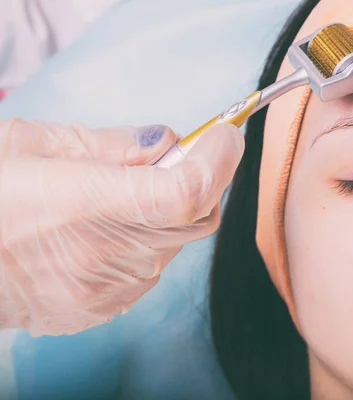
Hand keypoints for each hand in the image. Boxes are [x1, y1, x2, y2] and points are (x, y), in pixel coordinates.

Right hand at [0, 119, 243, 335]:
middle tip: (182, 155)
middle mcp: (105, 255)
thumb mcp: (30, 144)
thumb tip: (168, 142)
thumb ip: (110, 144)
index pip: (185, 191)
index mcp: (83, 204)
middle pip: (197, 219)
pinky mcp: (103, 308)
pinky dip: (148, 241)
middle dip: (203, 182)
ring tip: (124, 193)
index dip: (218, 162)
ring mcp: (107, 289)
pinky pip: (150, 269)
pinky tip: (109, 227)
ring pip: (175, 244)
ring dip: (171, 212)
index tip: (225, 138)